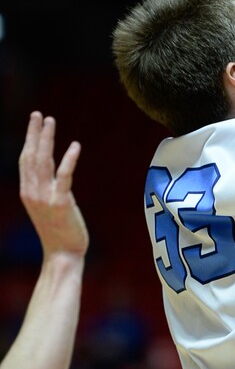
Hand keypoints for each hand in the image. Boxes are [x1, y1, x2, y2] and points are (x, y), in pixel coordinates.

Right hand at [19, 112, 88, 258]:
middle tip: (38, 114)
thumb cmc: (58, 231)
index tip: (35, 122)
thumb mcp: (46, 207)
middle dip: (34, 133)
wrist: (62, 254)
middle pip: (31, 156)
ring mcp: (45, 197)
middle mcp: (32, 192)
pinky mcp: (61, 203)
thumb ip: (46, 190)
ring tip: (50, 121)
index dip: (29, 139)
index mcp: (27, 192)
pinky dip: (69, 160)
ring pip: (44, 162)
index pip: (25, 160)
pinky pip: (64, 176)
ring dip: (47, 139)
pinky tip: (75, 145)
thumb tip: (53, 175)